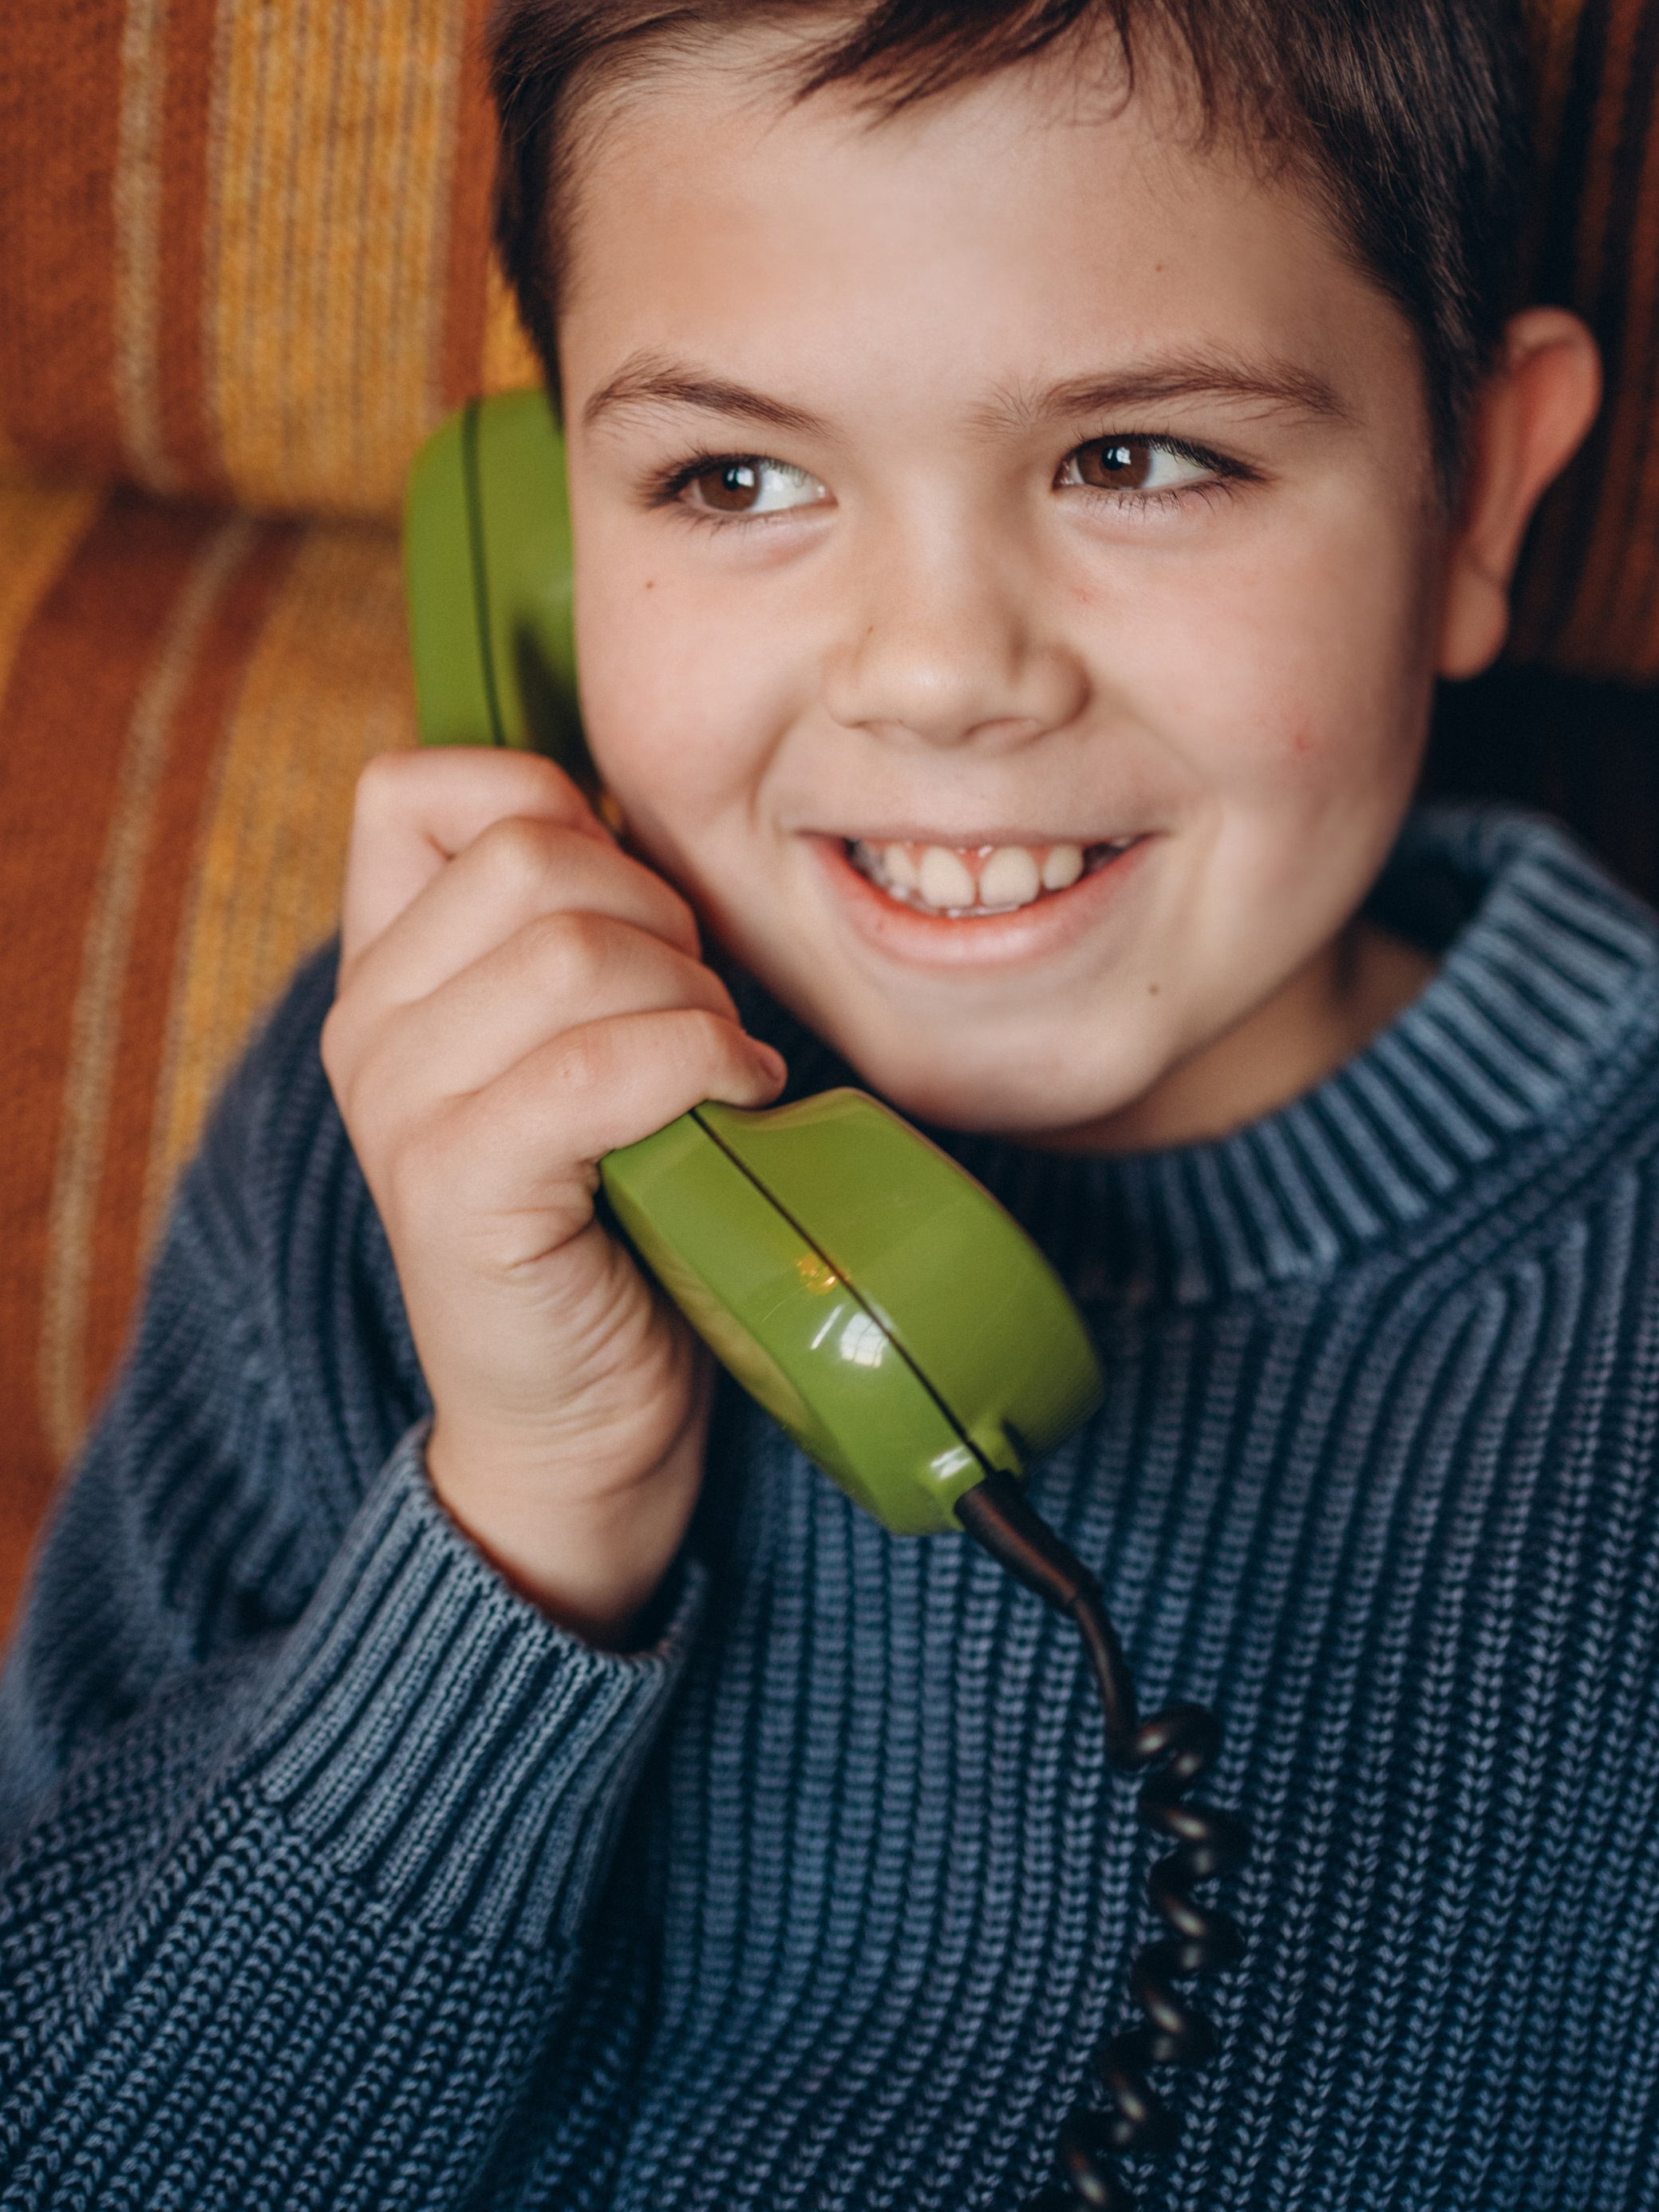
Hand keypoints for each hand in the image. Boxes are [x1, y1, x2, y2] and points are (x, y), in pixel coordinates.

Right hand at [321, 749, 783, 1641]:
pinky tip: (737, 1101)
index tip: (632, 910)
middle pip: (532, 854)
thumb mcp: (584, 1043)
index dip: (555, 811)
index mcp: (386, 972)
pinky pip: (600, 1064)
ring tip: (719, 1068)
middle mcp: (367, 1026)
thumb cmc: (616, 1218)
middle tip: (701, 1010)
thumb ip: (582, 931)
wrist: (584, 1424)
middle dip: (659, 914)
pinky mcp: (458, 1191)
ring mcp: (399, 1109)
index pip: (425, 787)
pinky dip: (701, 1063)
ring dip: (694, 999)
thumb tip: (652, 826)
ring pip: (576, 949)